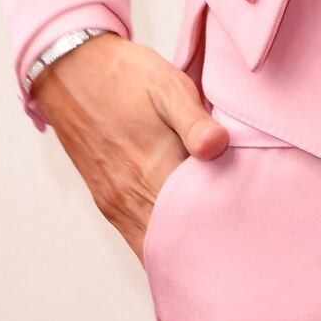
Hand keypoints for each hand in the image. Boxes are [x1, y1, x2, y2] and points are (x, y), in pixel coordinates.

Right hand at [32, 33, 230, 262]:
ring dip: (181, 248)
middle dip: (206, 245)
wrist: (73, 72)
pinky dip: (159, 243)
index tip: (246, 225)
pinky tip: (183, 231)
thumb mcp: (168, 86)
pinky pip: (136, 237)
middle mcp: (130, 196)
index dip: (222, 226)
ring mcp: (115, 203)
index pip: (193, 219)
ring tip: (214, 241)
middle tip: (237, 241)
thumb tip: (218, 147)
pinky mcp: (106, 201)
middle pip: (174, 243)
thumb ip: (194, 121)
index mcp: (152, 168)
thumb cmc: (126, 76)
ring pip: (152, 248)